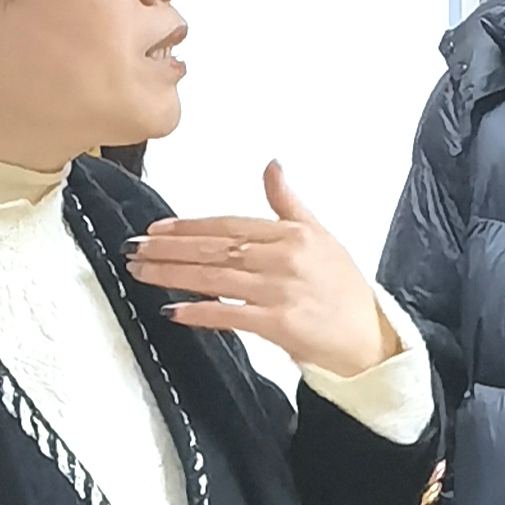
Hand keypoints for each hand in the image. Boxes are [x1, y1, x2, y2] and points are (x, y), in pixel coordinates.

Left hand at [127, 164, 399, 378]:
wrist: (369, 339)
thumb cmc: (345, 290)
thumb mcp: (322, 236)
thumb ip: (288, 203)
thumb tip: (272, 166)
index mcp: (292, 235)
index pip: (229, 225)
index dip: (189, 226)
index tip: (157, 228)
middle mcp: (285, 258)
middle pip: (215, 249)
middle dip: (169, 248)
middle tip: (134, 248)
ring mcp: (281, 291)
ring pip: (214, 279)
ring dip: (172, 275)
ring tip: (141, 272)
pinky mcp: (279, 324)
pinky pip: (229, 315)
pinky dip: (199, 312)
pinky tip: (172, 309)